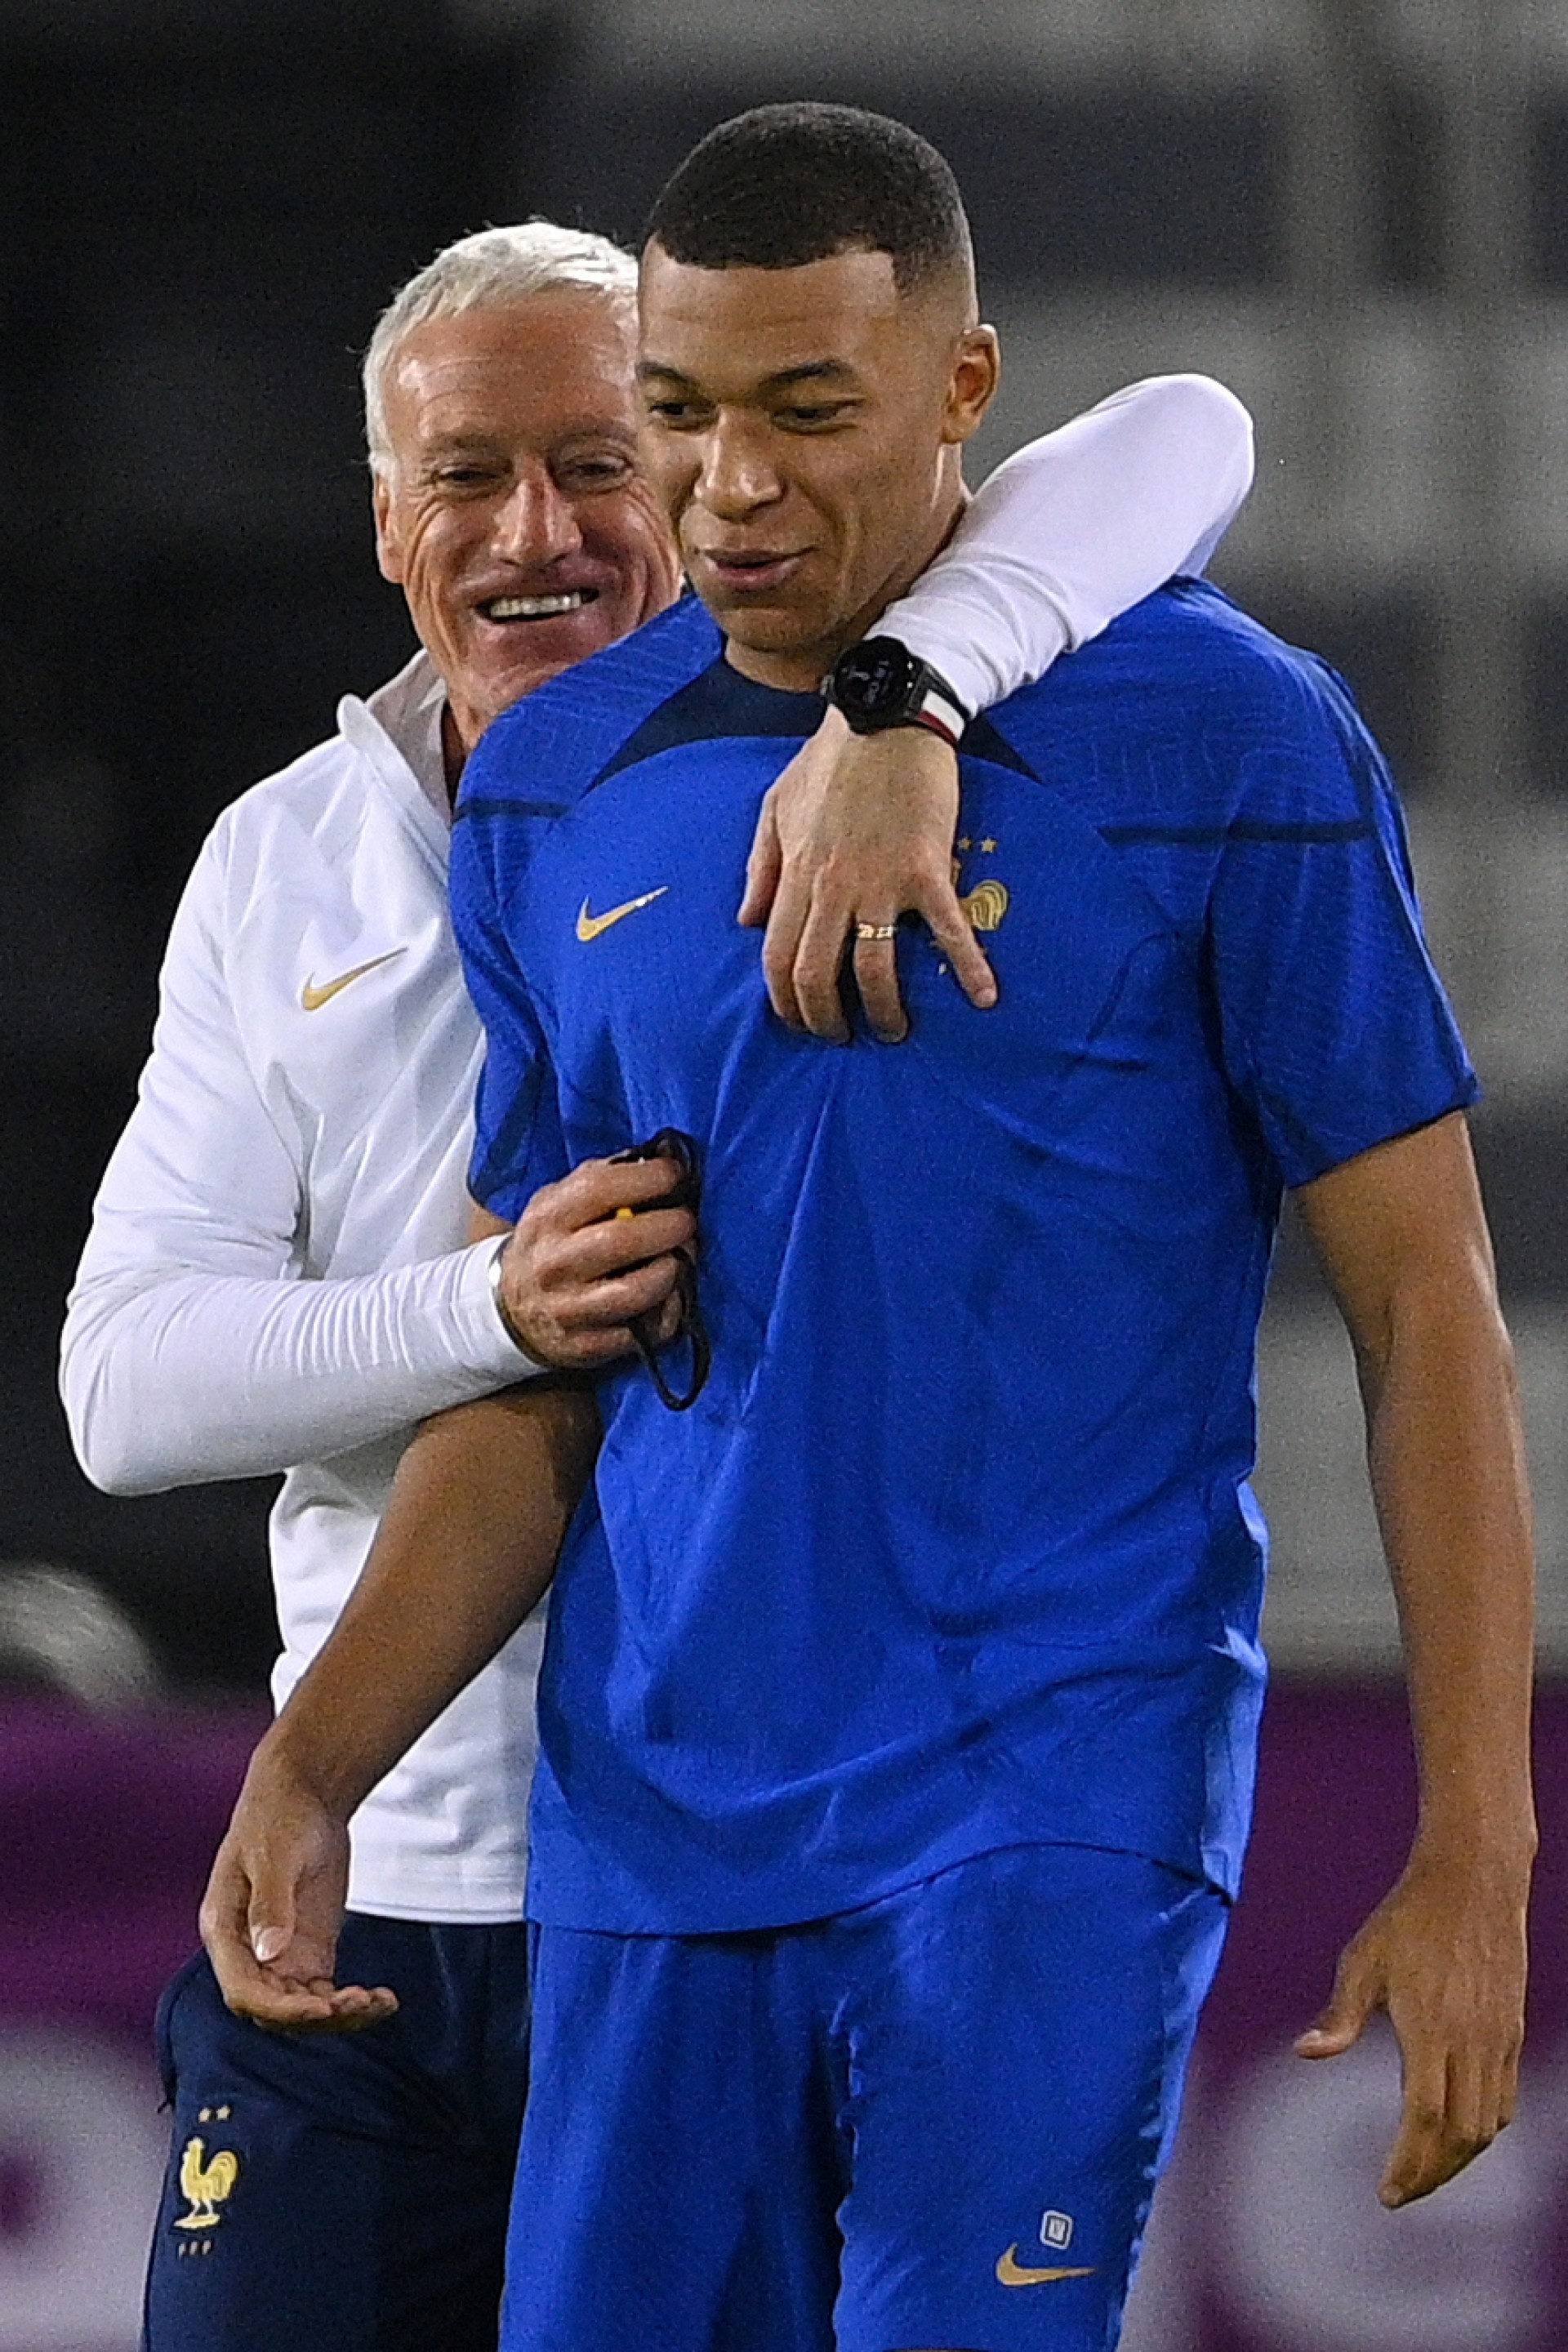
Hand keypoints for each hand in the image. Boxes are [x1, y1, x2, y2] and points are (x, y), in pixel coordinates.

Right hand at [199, 1747, 395, 2033]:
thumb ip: (270, 1903)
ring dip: (338, 2016)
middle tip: (358, 2003)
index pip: (244, 1992)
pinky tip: (383, 2001)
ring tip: (379, 2003)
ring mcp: (281, 1956)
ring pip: (302, 2009)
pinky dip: (350, 2005)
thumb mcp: (274, 1855)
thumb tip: (268, 1951)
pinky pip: (325, 1994)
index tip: (322, 2008)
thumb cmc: (278, 1817)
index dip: (280, 2009)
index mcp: (225, 1931)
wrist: (304, 1793)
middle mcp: (249, 1953)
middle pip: (274, 2010)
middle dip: (314, 2017)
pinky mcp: (310, 1953)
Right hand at [493, 1155, 693, 1369]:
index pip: (599, 1189)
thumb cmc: (549, 1245)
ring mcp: (570, 1309)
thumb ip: (600, 1179)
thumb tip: (660, 1157)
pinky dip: (668, 1311)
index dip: (648, 1178)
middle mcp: (555, 1264)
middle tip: (687, 1222)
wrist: (507, 1310)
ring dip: (672, 1272)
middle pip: (622, 1240)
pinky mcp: (588, 1345)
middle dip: (669, 1226)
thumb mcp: (556, 1203)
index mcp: (547, 1219)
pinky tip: (669, 1296)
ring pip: (637, 1292)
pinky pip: (644, 1330)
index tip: (674, 1175)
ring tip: (679, 1260)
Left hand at [738, 707, 998, 1043]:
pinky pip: (948, 931)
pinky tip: (983, 998)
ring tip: (893, 1031)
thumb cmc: (830, 759)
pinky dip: (968, 967)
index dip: (785, 1001)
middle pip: (817, 975)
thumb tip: (748, 919)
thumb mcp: (776, 807)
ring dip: (883, 1011)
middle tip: (842, 1037)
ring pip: (873, 968)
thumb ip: (761, 867)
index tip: (799, 1021)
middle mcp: (832, 887)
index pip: (778, 957)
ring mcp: (880, 881)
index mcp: (797, 874)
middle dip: (826, 1019)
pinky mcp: (926, 870)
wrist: (887, 717)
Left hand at [1294, 1849, 1529, 2204]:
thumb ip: (1339, 2015)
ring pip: (1487, 2125)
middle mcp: (1471, 2042)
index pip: (1423, 2118)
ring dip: (1458, 2158)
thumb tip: (1305, 2054)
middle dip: (1431, 2175)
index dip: (1407, 2164)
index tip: (1387, 2193)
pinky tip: (1458, 2133)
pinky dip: (1483, 2129)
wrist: (1473, 1881)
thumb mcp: (1362, 1960)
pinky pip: (1505, 2100)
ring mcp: (1498, 2040)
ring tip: (1424, 2170)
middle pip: (1460, 2135)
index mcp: (1429, 2029)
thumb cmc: (1408, 1918)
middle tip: (1401, 2193)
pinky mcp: (1513, 2032)